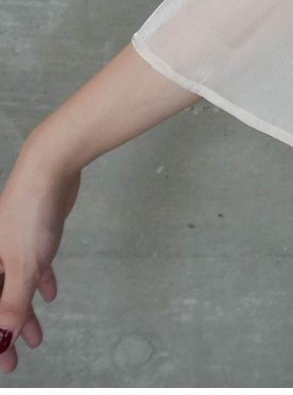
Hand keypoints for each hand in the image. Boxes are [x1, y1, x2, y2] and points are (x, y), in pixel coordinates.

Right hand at [0, 143, 80, 373]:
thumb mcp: (23, 263)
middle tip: (18, 357)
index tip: (5, 363)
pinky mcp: (34, 234)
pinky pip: (32, 265)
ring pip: (16, 285)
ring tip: (36, 335)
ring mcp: (13, 243)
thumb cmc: (30, 214)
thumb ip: (12, 301)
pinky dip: (39, 282)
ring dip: (24, 310)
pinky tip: (49, 294)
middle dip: (7, 328)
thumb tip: (2, 338)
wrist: (50, 168)